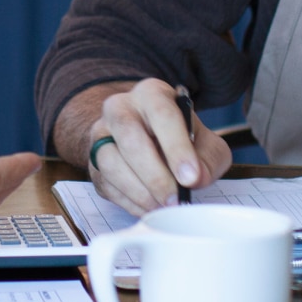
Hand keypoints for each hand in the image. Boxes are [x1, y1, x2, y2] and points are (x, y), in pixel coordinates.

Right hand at [83, 79, 231, 215]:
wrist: (146, 138)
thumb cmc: (179, 138)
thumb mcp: (205, 141)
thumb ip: (209, 158)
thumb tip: (197, 179)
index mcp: (152, 94)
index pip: (162, 115)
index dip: (177, 148)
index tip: (191, 178)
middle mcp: (120, 108)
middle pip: (130, 137)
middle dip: (155, 175)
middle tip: (175, 199)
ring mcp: (101, 134)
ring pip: (110, 162)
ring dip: (139, 191)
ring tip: (164, 207)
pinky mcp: (93, 162)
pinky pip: (106, 184)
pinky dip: (130, 202)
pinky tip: (150, 208)